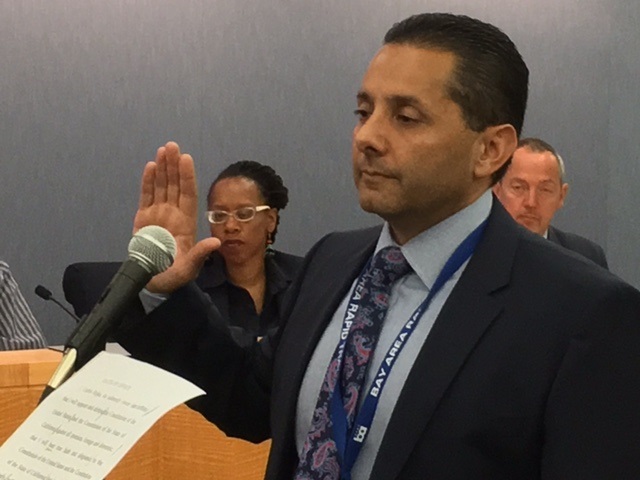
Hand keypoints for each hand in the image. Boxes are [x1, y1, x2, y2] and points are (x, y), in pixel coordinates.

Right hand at [134, 141, 220, 292]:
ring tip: (162, 150)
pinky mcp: (143, 218)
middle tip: (172, 146)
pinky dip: (147, 181)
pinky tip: (150, 166)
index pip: (188, 194)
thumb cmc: (174, 276)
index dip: (187, 177)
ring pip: (161, 186)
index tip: (186, 159)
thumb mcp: (189, 268)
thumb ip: (200, 254)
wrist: (153, 282)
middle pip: (174, 185)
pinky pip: (146, 196)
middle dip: (174, 166)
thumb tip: (216, 242)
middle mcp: (174, 214)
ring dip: (162, 168)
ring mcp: (158, 214)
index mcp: (186, 223)